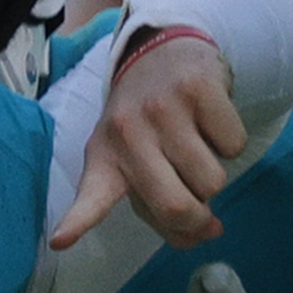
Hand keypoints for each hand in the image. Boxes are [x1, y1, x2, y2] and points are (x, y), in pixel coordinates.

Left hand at [51, 30, 249, 249]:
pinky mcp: (198, 89)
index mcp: (105, 158)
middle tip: (203, 215)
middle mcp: (128, 133)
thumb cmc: (145, 120)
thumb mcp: (135, 158)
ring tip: (196, 150)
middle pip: (175, 206)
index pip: (91, 195)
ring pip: (212, 180)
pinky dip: (230, 143)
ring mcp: (163, 108)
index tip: (59, 241)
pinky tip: (210, 124)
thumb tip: (210, 231)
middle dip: (198, 220)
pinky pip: (233, 145)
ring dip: (213, 177)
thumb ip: (163, 205)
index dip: (77, 221)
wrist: (160, 51)